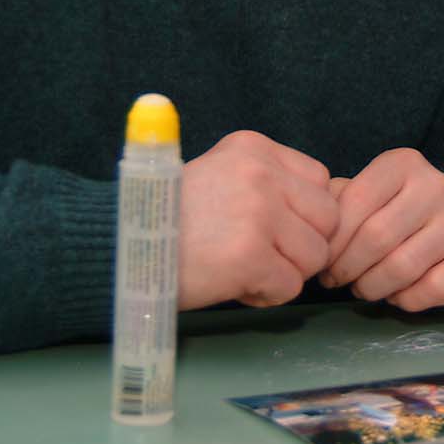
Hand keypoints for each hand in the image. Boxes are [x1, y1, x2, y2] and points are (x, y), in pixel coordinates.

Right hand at [177, 130, 338, 309]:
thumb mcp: (219, 175)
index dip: (304, 213)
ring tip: (245, 270)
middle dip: (302, 245)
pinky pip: (290, 287)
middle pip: (328, 218)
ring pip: (314, 255)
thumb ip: (266, 185)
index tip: (274, 229)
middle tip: (264, 256)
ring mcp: (258, 213)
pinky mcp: (249, 255)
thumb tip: (319, 216)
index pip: (321, 180)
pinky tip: (236, 286)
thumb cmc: (167, 220)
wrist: (116, 246)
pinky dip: (267, 295)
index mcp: (254, 148)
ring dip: (285, 273)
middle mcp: (261, 173)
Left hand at [321, 148, 443, 310]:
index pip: (355, 203)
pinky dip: (406, 301)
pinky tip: (398, 294)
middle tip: (337, 281)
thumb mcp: (362, 197)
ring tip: (363, 289)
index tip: (322, 262)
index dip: (331, 242)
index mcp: (404, 163)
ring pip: (401, 267)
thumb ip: (335, 205)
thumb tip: (309, 230)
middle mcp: (438, 185)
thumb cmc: (392, 214)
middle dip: (346, 269)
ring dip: (371, 288)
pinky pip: (431, 290)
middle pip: (376, 238)